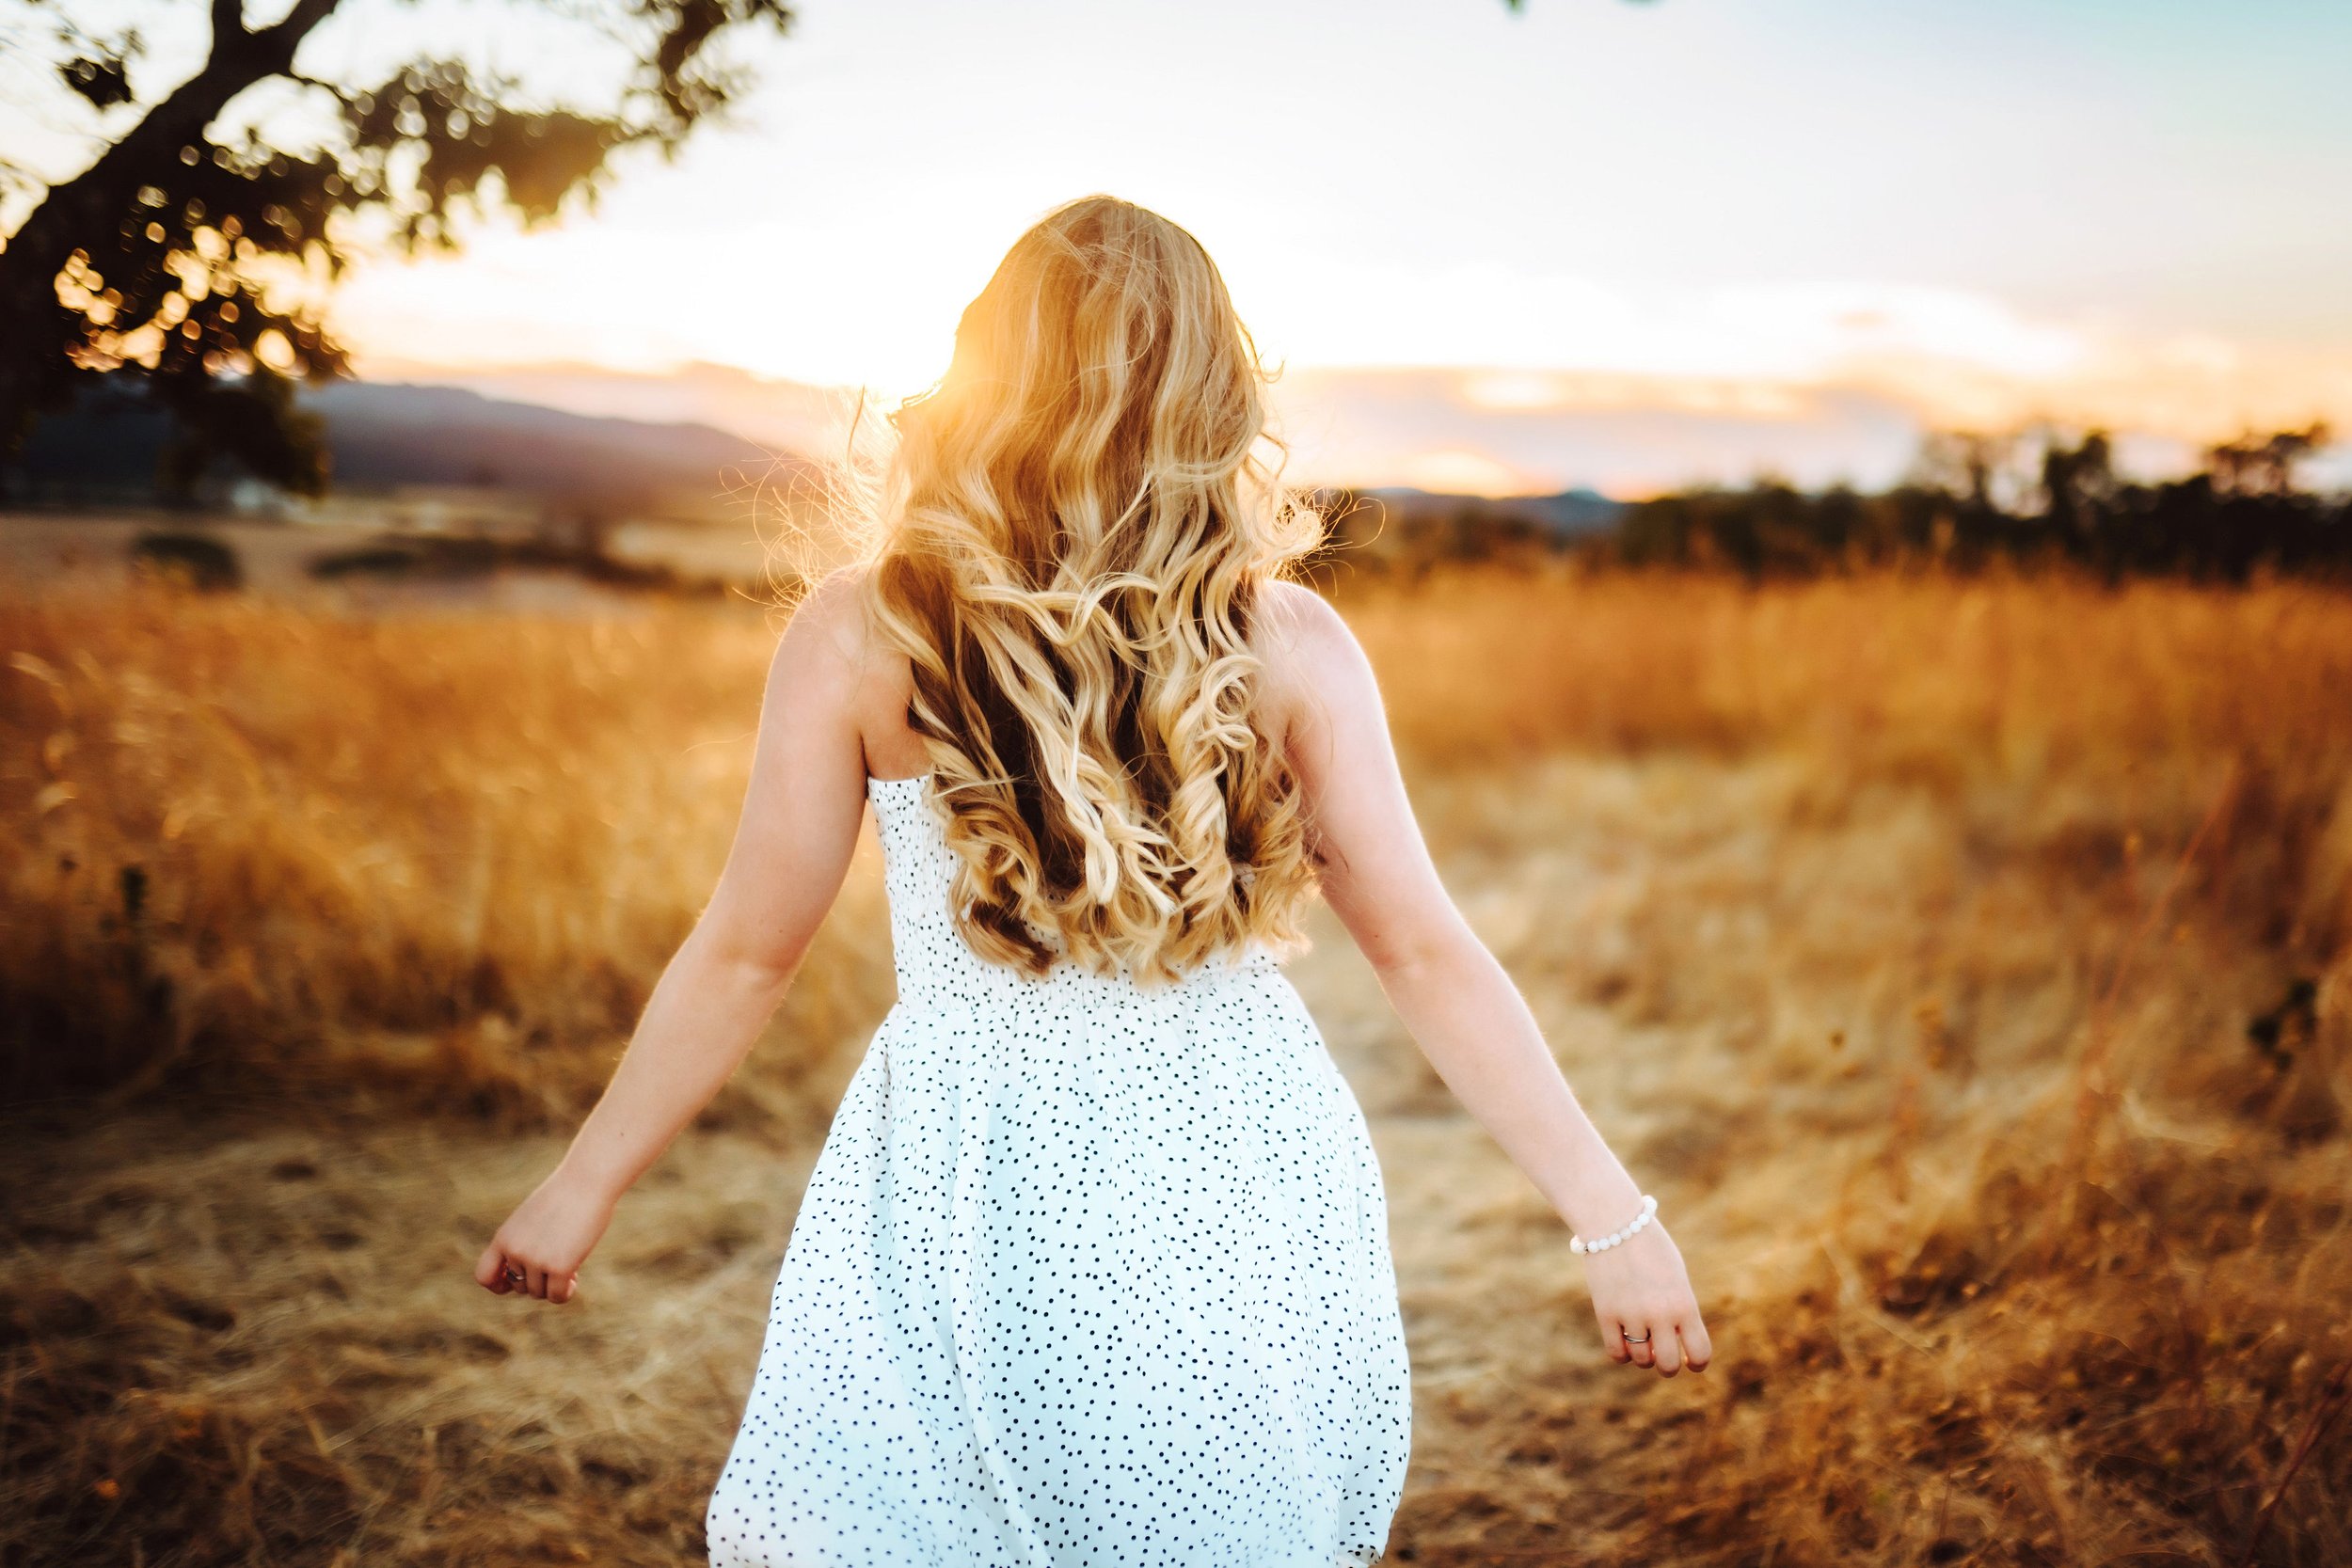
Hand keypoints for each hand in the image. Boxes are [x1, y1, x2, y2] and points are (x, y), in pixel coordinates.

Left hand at [474, 1169, 613, 1304]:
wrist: (586, 1181)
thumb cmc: (564, 1196)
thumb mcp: (533, 1219)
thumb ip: (524, 1243)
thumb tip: (527, 1278)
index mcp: (504, 1237)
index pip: (484, 1275)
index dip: (499, 1284)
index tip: (516, 1280)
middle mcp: (515, 1250)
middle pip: (519, 1286)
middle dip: (537, 1280)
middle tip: (557, 1263)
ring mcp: (535, 1259)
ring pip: (538, 1292)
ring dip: (553, 1285)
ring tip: (570, 1266)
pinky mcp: (559, 1266)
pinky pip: (556, 1296)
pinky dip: (565, 1293)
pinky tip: (575, 1278)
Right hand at [1583, 1220, 1710, 1376]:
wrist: (1616, 1222)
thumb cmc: (1651, 1248)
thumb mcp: (1676, 1277)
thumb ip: (1681, 1310)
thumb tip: (1676, 1345)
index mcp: (1684, 1304)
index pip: (1699, 1353)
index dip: (1697, 1363)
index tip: (1691, 1361)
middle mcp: (1660, 1314)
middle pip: (1668, 1365)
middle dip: (1667, 1364)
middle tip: (1663, 1355)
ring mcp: (1631, 1315)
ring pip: (1641, 1360)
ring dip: (1644, 1356)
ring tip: (1642, 1340)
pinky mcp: (1605, 1313)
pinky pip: (1616, 1352)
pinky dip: (1622, 1353)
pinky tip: (1624, 1341)